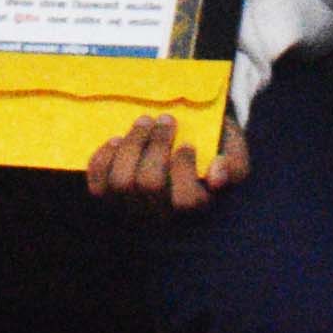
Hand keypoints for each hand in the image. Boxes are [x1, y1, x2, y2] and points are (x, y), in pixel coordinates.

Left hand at [82, 107, 243, 217]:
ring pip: (121, 182)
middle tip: (166, 119)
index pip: (187, 201)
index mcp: (194, 206)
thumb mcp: (233, 151)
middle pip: (149, 184)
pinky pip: (97, 183)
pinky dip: (104, 158)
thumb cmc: (212, 148)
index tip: (187, 143)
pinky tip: (117, 140)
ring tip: (144, 122)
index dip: (184, 169)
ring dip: (132, 145)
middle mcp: (161, 213)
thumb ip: (234, 163)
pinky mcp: (108, 197)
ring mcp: (131, 207)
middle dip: (156, 145)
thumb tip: (217, 175)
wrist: (184, 142)